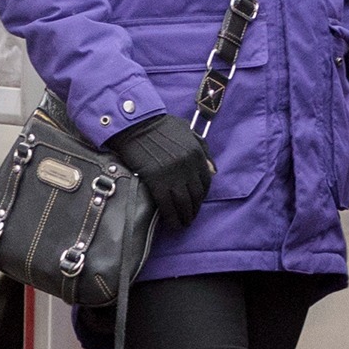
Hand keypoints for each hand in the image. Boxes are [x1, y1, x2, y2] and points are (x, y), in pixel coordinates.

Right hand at [111, 112, 212, 231]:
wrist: (136, 125)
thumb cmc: (160, 125)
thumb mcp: (188, 131)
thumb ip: (202, 149)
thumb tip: (212, 171)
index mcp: (197, 153)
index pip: (206, 181)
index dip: (203, 195)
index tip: (198, 201)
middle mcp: (188, 166)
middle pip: (196, 195)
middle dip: (194, 209)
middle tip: (190, 217)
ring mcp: (173, 174)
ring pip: (183, 203)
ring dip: (185, 217)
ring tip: (183, 224)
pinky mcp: (157, 181)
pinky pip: (167, 204)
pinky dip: (171, 217)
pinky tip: (172, 223)